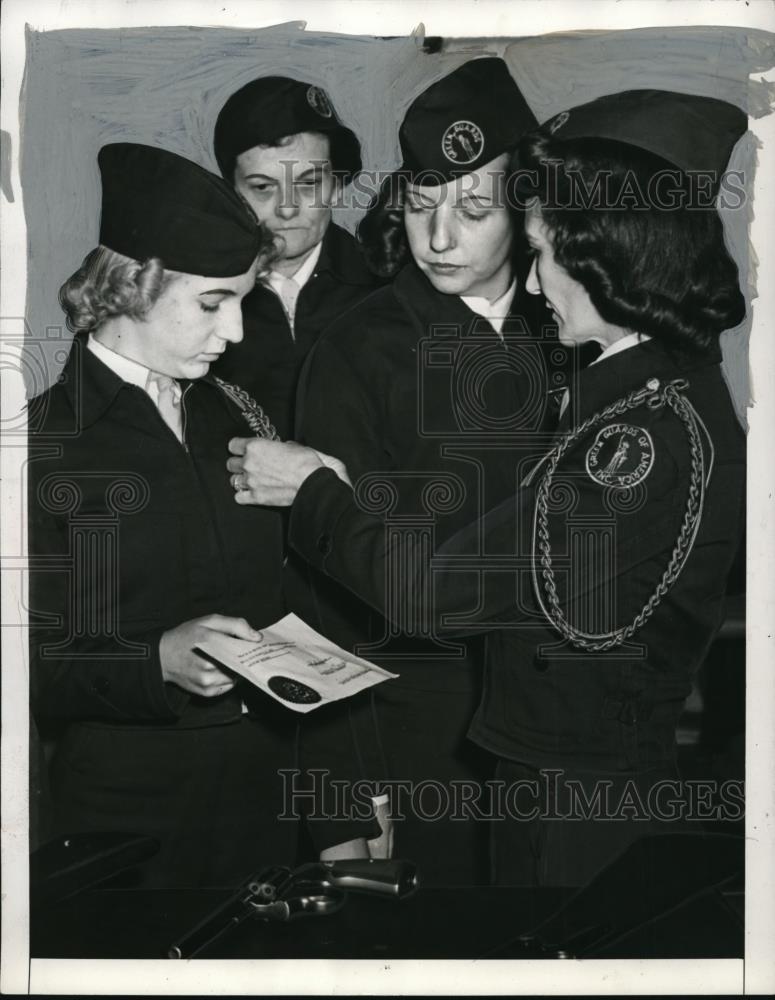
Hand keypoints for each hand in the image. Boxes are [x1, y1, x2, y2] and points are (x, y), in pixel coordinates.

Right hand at [160, 614, 259, 696]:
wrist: (163, 656)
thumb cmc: (187, 636)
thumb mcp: (209, 621)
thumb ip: (235, 625)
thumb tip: (257, 637)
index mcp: (210, 642)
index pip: (243, 648)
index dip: (252, 646)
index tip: (256, 644)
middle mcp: (208, 665)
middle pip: (241, 664)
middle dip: (244, 659)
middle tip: (244, 652)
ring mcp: (207, 680)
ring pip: (236, 677)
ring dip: (236, 669)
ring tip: (227, 659)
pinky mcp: (206, 692)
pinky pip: (228, 686)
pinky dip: (229, 679)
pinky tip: (220, 669)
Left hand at [227, 438, 349, 505]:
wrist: (311, 482)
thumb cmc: (305, 464)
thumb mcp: (293, 446)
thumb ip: (280, 446)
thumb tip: (281, 448)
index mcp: (255, 447)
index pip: (233, 445)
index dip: (238, 448)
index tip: (242, 450)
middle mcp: (249, 463)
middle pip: (230, 463)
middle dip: (238, 464)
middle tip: (248, 466)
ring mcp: (251, 481)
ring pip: (233, 480)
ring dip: (241, 480)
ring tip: (250, 480)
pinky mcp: (256, 497)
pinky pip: (239, 497)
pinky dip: (243, 496)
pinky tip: (250, 493)